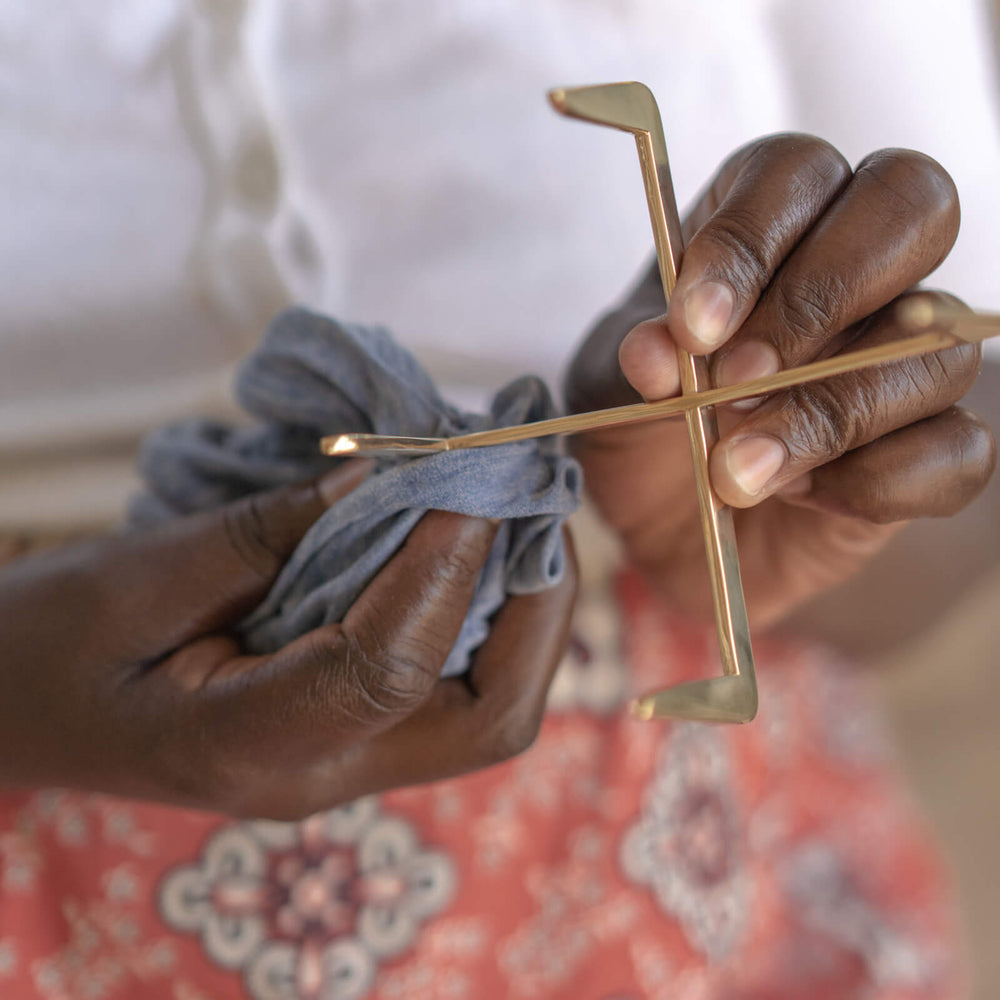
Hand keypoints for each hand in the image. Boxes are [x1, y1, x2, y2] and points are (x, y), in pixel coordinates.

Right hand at [0, 461, 575, 818]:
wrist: (14, 711)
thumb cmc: (47, 645)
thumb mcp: (139, 574)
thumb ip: (273, 531)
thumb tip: (395, 478)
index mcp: (246, 750)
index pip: (386, 672)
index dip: (440, 566)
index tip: (466, 474)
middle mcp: (319, 774)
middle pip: (486, 717)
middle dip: (535, 605)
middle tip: (532, 499)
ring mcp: (344, 762)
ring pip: (489, 706)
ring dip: (526, 605)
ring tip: (520, 508)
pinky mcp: (352, 733)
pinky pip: (455, 683)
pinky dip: (487, 610)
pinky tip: (476, 542)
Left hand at [566, 134, 994, 625]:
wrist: (662, 526)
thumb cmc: (640, 428)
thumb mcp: (609, 387)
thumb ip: (635, 359)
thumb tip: (659, 355)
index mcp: (772, 222)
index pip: (797, 172)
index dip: (750, 241)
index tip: (694, 327)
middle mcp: (859, 271)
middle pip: (914, 207)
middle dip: (820, 298)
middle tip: (737, 380)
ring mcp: (908, 357)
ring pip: (938, 347)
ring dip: (830, 413)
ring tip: (737, 470)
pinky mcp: (932, 446)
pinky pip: (958, 450)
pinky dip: (877, 482)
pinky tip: (801, 498)